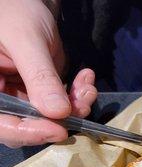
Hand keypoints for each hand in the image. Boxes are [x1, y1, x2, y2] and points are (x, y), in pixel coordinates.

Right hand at [0, 0, 96, 147]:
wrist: (26, 1)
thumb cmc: (14, 10)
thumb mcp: (26, 40)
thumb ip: (40, 77)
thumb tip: (58, 113)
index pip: (2, 124)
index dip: (28, 132)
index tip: (59, 130)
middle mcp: (1, 96)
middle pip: (28, 125)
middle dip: (61, 119)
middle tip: (82, 105)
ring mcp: (21, 96)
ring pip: (51, 118)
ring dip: (76, 106)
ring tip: (87, 87)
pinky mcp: (40, 93)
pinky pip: (62, 105)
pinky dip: (78, 96)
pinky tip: (85, 78)